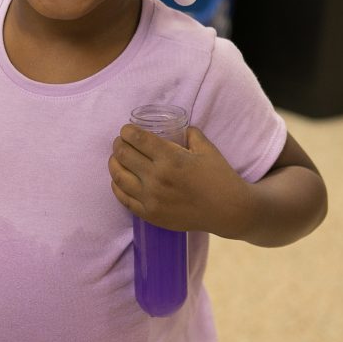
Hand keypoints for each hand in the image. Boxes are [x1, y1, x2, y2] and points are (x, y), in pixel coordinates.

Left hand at [108, 124, 253, 236]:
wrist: (228, 211)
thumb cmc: (219, 177)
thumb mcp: (207, 148)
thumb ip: (190, 134)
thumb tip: (178, 127)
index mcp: (170, 158)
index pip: (137, 139)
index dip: (127, 131)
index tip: (127, 130)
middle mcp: (156, 178)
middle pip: (123, 155)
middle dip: (119, 144)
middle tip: (121, 141)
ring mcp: (151, 198)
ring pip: (118, 176)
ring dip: (114, 163)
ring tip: (117, 158)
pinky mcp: (150, 214)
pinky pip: (123, 198)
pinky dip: (117, 186)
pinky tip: (119, 178)